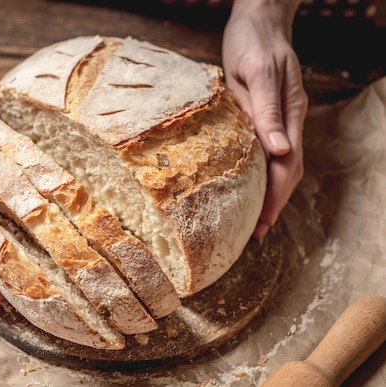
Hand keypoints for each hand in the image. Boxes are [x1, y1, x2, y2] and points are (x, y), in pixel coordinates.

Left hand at [222, 0, 307, 238]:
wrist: (259, 19)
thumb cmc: (252, 43)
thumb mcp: (256, 72)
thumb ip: (267, 110)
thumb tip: (278, 151)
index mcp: (289, 113)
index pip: (287, 165)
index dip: (276, 197)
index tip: (263, 222)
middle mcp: (290, 120)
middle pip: (289, 171)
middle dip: (275, 203)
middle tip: (257, 232)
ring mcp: (284, 118)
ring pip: (284, 164)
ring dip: (272, 192)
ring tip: (257, 218)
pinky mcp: (273, 113)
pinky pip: (274, 150)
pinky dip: (267, 173)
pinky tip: (255, 185)